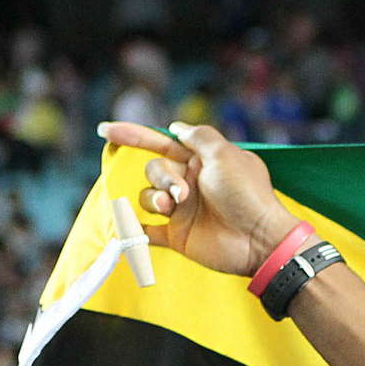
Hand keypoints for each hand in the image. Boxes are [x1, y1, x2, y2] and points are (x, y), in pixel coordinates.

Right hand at [94, 119, 304, 276]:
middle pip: (155, 169)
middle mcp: (191, 183)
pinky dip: (134, 229)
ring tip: (174, 207)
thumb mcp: (225, 155)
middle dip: (162, 176)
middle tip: (183, 192)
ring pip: (148, 196)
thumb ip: (200, 136)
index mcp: (203, 162)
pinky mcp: (177, 236)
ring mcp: (183, 210)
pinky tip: (131, 228)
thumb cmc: (247, 195)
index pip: (163, 143)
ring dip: (155, 198)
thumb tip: (177, 127)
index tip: (105, 131)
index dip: (134, 136)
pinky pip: (144, 231)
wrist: (259, 239)